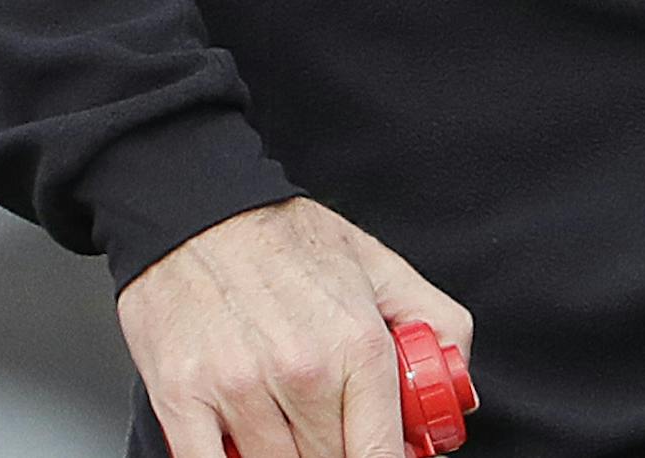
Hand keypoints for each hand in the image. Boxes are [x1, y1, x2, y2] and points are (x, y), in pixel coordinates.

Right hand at [115, 195, 473, 457]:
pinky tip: (244, 436)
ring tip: (286, 414)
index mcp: (355, 340)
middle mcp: (301, 369)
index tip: (383, 453)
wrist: (197, 211)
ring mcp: (239, 388)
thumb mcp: (377, 264)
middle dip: (335, 448)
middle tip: (330, 419)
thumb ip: (433, 321)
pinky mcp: (183, 400)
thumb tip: (461, 386)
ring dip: (287, 452)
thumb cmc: (284, 238)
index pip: (379, 453)